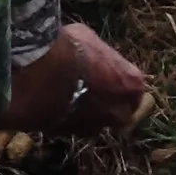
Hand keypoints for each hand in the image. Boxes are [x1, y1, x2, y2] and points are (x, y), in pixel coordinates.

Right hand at [0, 19, 148, 137]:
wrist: (43, 74)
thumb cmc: (71, 50)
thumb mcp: (91, 40)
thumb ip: (99, 57)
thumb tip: (93, 58)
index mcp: (132, 84)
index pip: (132, 85)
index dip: (117, 79)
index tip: (105, 73)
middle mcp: (120, 111)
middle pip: (119, 109)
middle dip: (107, 101)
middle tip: (90, 88)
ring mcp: (96, 126)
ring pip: (95, 121)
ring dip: (86, 112)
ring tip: (68, 95)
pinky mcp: (71, 134)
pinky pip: (73, 125)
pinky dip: (66, 116)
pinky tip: (53, 102)